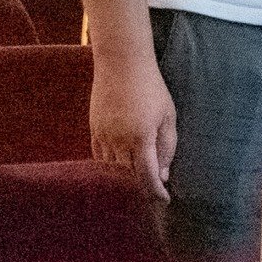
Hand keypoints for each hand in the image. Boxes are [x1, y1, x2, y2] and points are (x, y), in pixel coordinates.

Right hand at [91, 56, 176, 201]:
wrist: (121, 62)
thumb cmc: (151, 87)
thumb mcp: (168, 115)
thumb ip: (167, 147)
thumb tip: (163, 175)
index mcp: (141, 137)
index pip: (148, 177)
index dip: (156, 192)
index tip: (164, 199)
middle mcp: (119, 140)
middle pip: (130, 175)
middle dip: (144, 180)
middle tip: (156, 180)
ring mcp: (103, 134)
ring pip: (114, 168)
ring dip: (128, 172)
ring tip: (139, 166)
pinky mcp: (94, 128)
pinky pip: (100, 156)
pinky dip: (111, 162)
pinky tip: (121, 158)